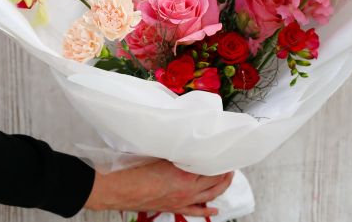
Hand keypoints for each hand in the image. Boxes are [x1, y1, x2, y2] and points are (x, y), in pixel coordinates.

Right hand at [84, 160, 233, 216]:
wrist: (121, 189)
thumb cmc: (136, 170)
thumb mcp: (161, 153)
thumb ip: (178, 150)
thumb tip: (188, 141)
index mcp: (186, 175)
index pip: (212, 168)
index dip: (221, 161)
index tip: (226, 153)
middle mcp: (188, 190)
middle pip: (215, 182)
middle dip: (225, 174)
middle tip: (230, 165)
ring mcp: (182, 201)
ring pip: (209, 196)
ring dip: (220, 188)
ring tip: (227, 180)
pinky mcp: (174, 207)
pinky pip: (195, 211)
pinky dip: (207, 211)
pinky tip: (214, 210)